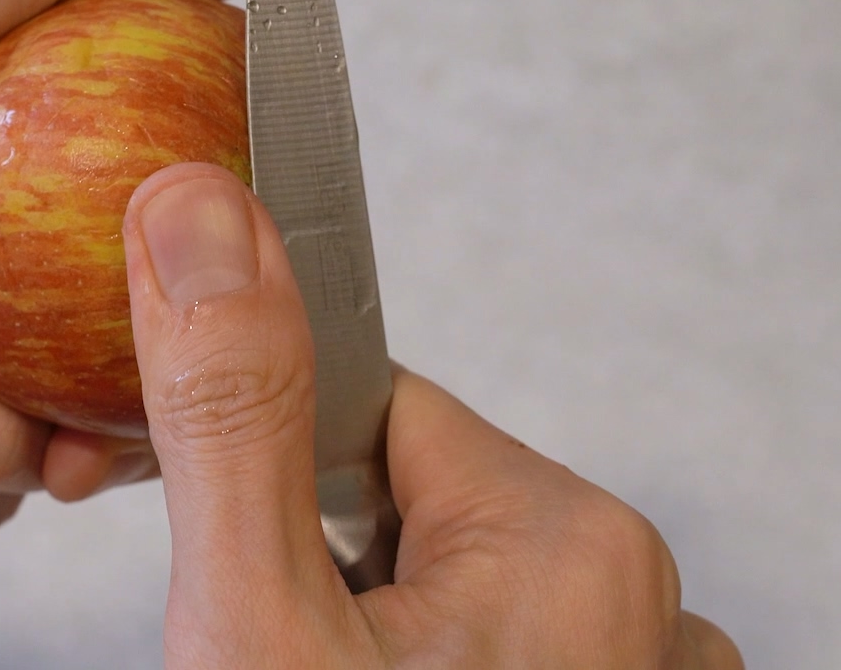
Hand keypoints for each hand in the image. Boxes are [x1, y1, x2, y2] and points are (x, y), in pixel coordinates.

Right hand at [123, 163, 743, 667]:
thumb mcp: (263, 622)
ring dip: (360, 625)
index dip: (274, 464)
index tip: (232, 544)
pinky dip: (412, 663)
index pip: (378, 408)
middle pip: (410, 500)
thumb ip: (234, 418)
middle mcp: (639, 598)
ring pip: (441, 586)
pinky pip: (491, 648)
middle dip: (315, 560)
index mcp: (571, 538)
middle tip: (267, 647)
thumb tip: (201, 214)